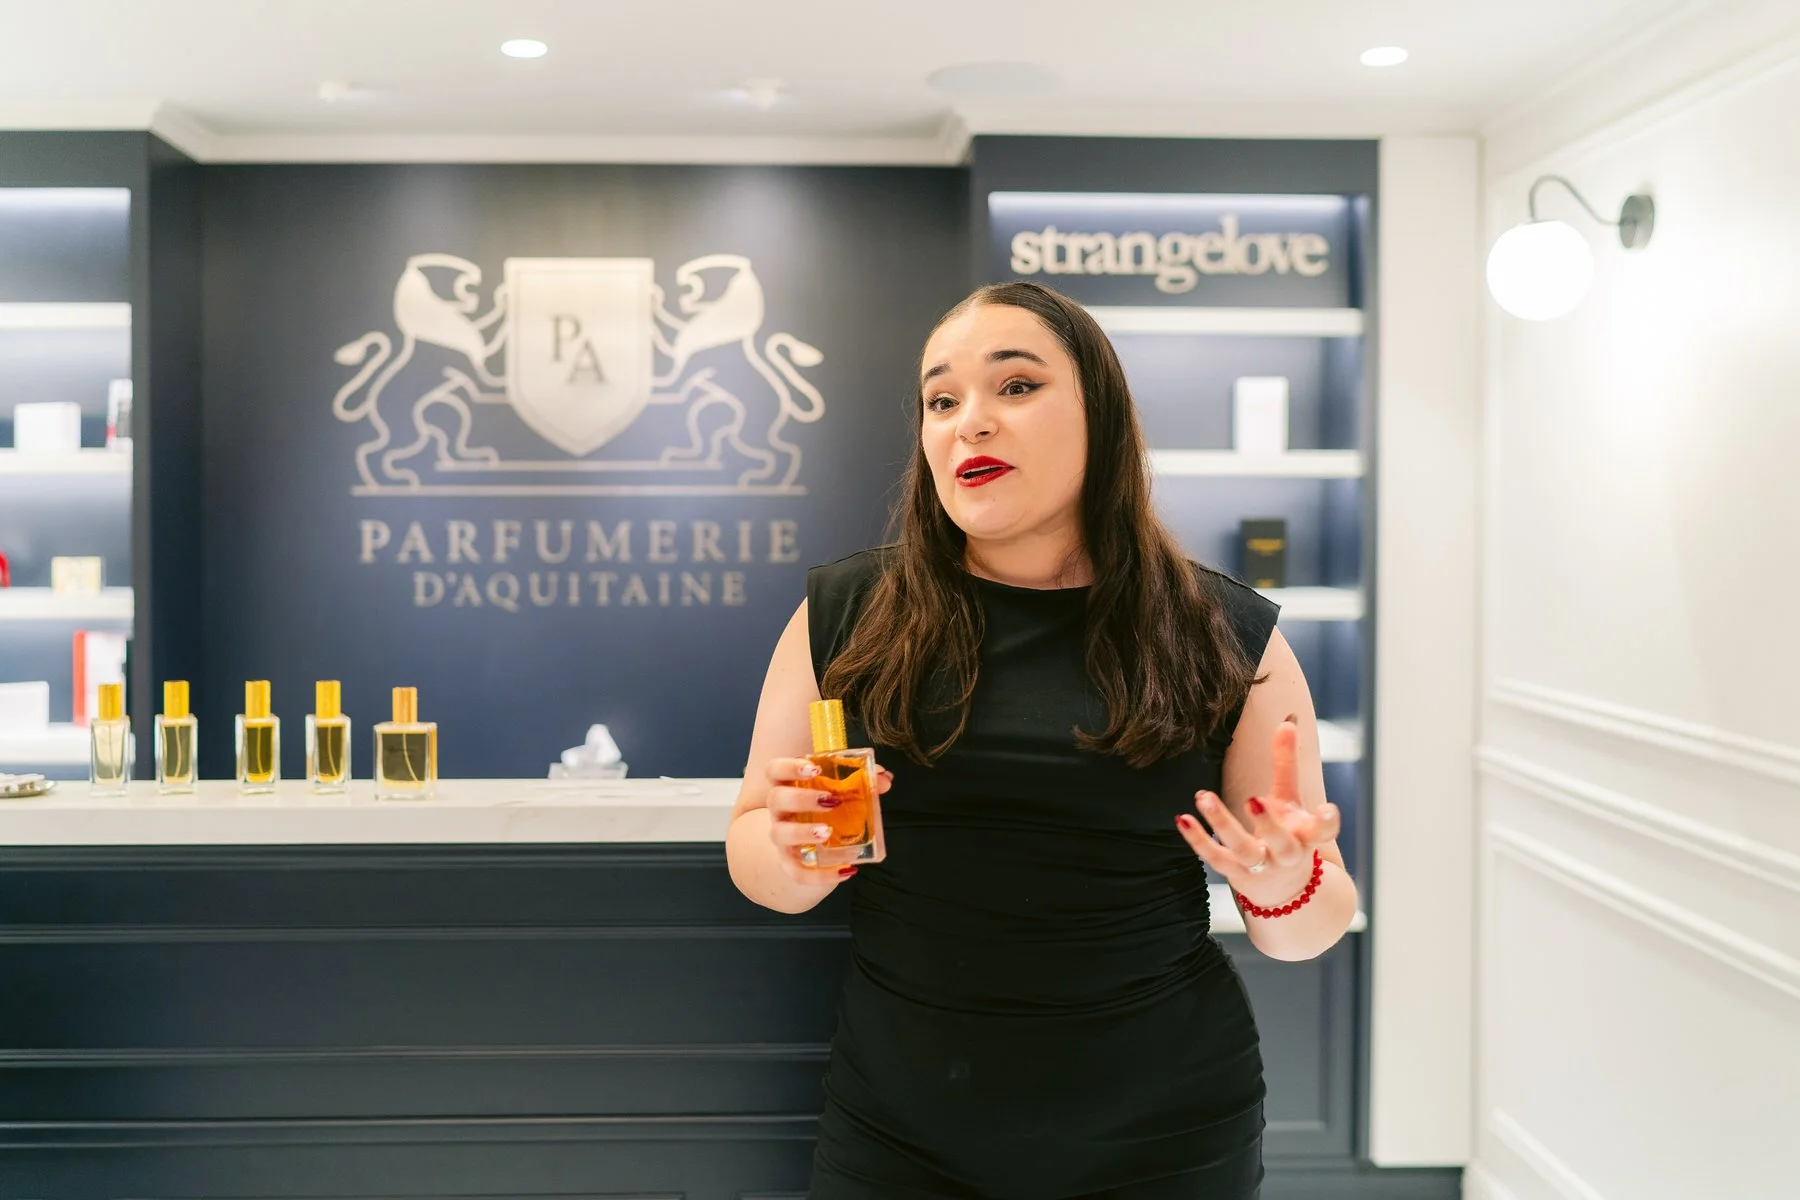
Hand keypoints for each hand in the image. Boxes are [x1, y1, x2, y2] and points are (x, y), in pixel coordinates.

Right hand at [762, 756, 892, 887]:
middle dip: (801, 798)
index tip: (814, 768)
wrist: (807, 848)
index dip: (790, 766)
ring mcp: (781, 837)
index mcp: (788, 786)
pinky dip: (820, 875)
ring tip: (828, 832)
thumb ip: (861, 782)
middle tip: (831, 801)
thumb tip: (884, 778)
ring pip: (779, 833)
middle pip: (776, 798)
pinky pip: (797, 872)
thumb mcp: (838, 793)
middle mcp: (779, 811)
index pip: (775, 770)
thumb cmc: (821, 811)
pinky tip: (845, 871)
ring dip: (802, 832)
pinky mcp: (789, 863)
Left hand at [1174, 718, 1340, 907]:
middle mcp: (1287, 854)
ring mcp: (1262, 867)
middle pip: (1283, 844)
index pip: (1324, 831)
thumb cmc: (1287, 834)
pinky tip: (1182, 819)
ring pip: (1245, 851)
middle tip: (1252, 799)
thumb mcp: (1289, 801)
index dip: (1328, 822)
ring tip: (1203, 797)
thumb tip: (1287, 722)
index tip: (1327, 809)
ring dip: (1223, 825)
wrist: (1282, 890)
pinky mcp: (1237, 875)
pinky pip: (1215, 858)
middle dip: (1269, 824)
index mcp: (1306, 835)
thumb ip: (1286, 764)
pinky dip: (1198, 840)